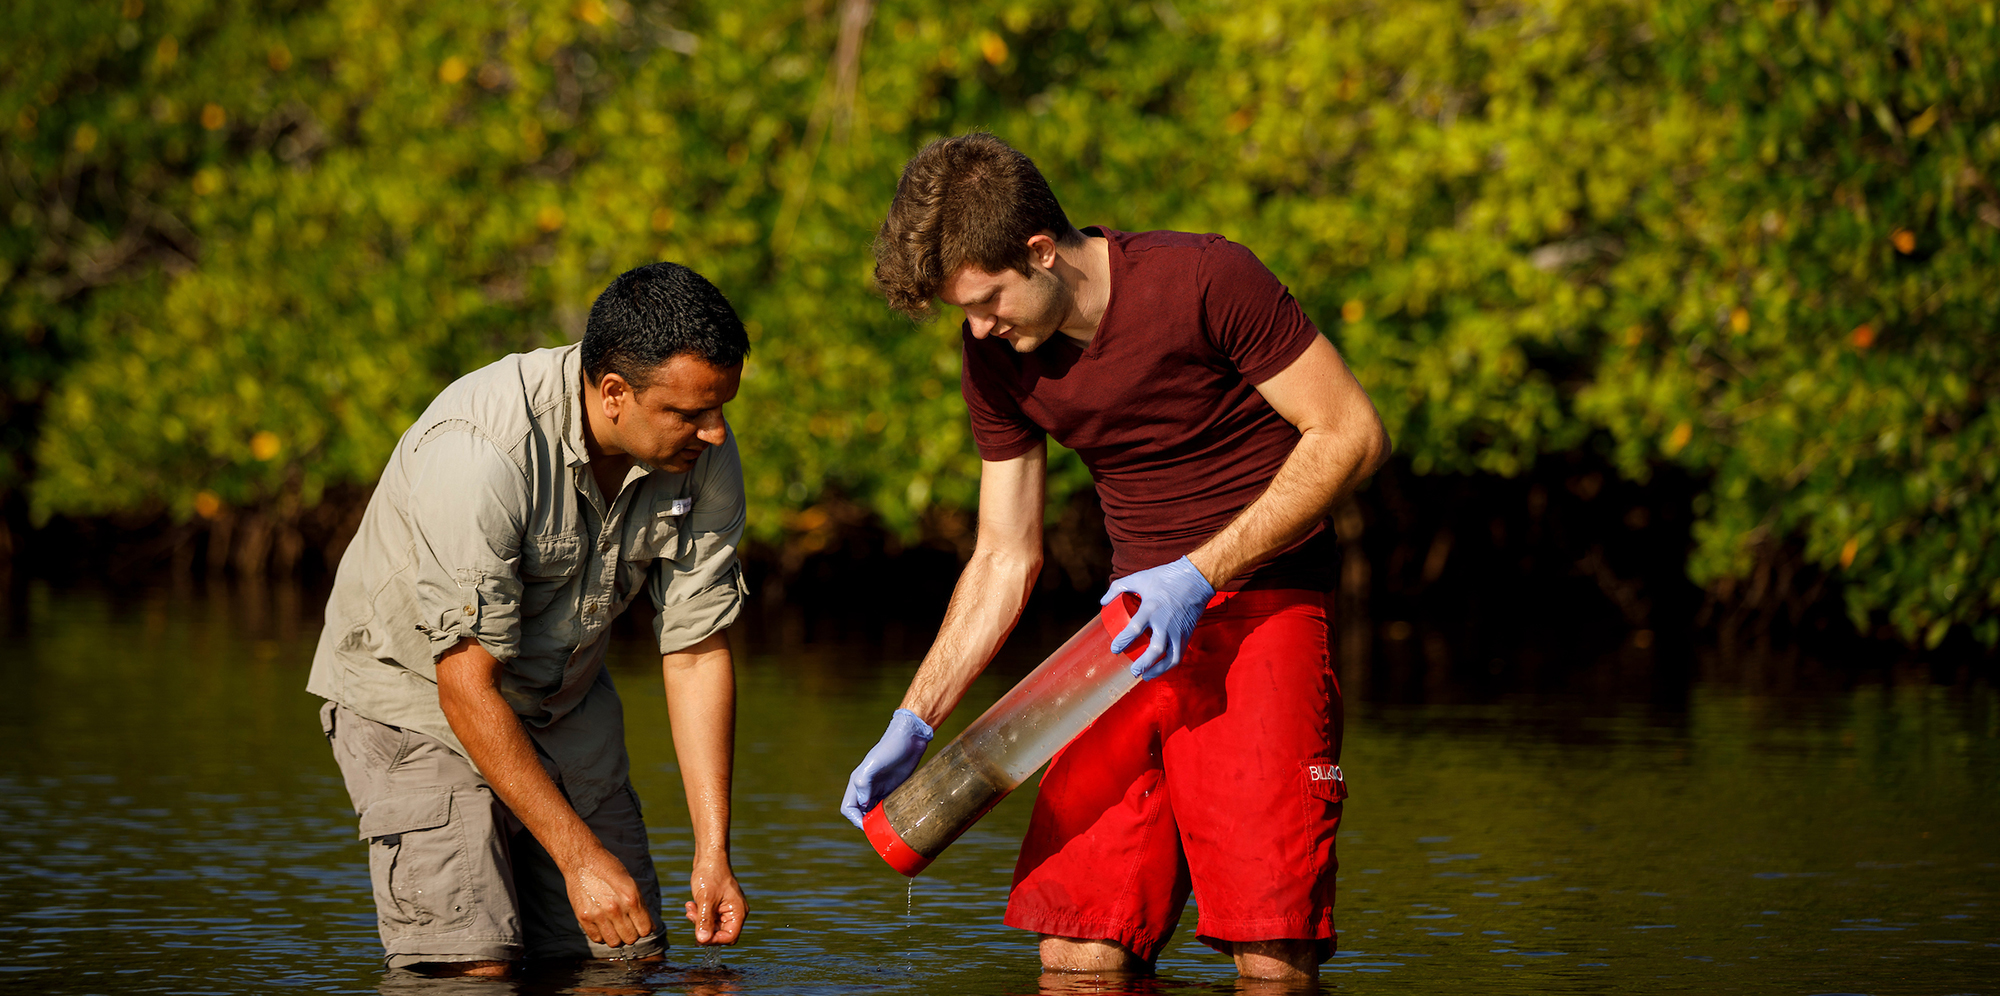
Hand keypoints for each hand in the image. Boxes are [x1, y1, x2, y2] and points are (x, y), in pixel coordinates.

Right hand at [563, 844, 654, 946]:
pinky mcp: (583, 918)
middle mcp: (615, 908)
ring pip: (614, 942)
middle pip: (630, 939)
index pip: (645, 929)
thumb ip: (641, 905)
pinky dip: (601, 935)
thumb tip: (651, 927)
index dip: (644, 929)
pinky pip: (597, 939)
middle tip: (626, 925)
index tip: (640, 925)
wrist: (583, 861)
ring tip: (614, 925)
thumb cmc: (610, 870)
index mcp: (631, 898)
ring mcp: (598, 914)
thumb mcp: (631, 883)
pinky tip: (602, 923)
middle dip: (631, 934)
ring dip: (616, 937)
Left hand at [683, 854, 745, 944]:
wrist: (709, 856)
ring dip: (699, 920)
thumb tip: (702, 940)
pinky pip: (710, 916)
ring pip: (713, 926)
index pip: (730, 937)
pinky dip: (699, 913)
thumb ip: (704, 921)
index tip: (699, 935)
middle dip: (704, 928)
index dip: (715, 940)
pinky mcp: (719, 904)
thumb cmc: (711, 874)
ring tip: (690, 908)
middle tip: (692, 917)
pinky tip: (690, 904)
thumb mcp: (705, 899)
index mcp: (738, 912)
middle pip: (721, 933)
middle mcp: (735, 912)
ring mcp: (727, 908)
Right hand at [839, 708, 934, 827]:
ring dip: (879, 821)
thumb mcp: (874, 763)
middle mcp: (867, 788)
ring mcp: (881, 789)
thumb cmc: (890, 748)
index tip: (868, 826)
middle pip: (861, 813)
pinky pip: (888, 807)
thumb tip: (863, 804)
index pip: (848, 808)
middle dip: (867, 823)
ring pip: (874, 812)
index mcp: (858, 783)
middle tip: (881, 830)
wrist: (910, 737)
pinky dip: (890, 815)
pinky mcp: (894, 789)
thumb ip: (863, 781)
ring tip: (890, 827)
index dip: (855, 819)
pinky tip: (899, 819)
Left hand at [1100, 555, 1215, 679]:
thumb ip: (1118, 587)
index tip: (1115, 649)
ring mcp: (1178, 629)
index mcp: (1151, 608)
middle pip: (1154, 650)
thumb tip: (1102, 602)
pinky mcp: (1187, 633)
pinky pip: (1179, 654)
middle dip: (1142, 664)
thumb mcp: (1139, 578)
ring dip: (1158, 670)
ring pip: (1169, 656)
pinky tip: (1161, 669)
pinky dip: (1170, 665)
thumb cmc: (1165, 577)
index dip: (1122, 641)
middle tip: (1132, 670)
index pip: (1134, 629)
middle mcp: (1165, 622)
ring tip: (1145, 676)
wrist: (1195, 578)